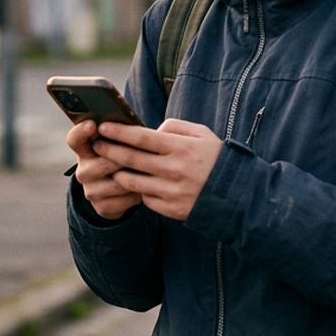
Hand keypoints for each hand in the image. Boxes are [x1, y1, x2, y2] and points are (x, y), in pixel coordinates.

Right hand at [66, 119, 143, 219]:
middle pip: (103, 162)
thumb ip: (123, 134)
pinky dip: (138, 193)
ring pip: (118, 182)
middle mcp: (83, 171)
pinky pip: (126, 199)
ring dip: (136, 177)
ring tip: (149, 171)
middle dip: (125, 158)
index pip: (74, 139)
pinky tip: (145, 188)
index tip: (92, 124)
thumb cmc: (122, 158)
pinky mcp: (102, 207)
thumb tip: (146, 126)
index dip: (81, 131)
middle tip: (143, 153)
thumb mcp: (119, 144)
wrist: (119, 192)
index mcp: (84, 150)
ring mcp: (91, 190)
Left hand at [92, 118, 222, 221]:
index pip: (141, 137)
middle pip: (130, 159)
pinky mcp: (170, 209)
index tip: (103, 126)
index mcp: (180, 148)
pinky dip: (138, 190)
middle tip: (97, 145)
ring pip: (132, 181)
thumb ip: (175, 127)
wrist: (238, 196)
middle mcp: (173, 170)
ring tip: (112, 166)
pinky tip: (136, 184)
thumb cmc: (216, 160)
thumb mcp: (202, 134)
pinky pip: (145, 198)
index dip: (119, 132)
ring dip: (118, 172)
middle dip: (109, 150)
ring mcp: (171, 191)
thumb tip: (151, 130)